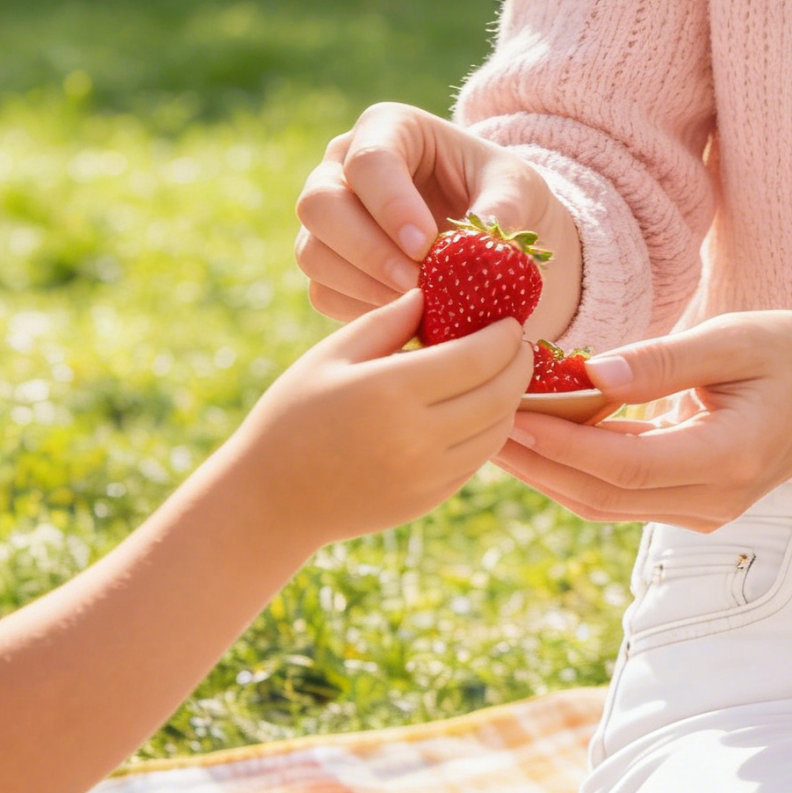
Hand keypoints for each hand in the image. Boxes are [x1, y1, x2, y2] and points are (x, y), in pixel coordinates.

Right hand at [227, 289, 532, 550]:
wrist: (272, 500)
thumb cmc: (294, 415)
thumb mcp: (331, 356)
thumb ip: (386, 321)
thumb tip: (431, 292)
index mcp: (392, 391)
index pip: (479, 357)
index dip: (504, 335)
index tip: (509, 319)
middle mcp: (418, 437)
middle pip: (501, 393)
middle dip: (520, 362)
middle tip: (518, 343)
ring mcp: (428, 474)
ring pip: (499, 429)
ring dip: (512, 397)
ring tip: (505, 372)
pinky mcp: (431, 498)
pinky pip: (479, 458)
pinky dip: (491, 429)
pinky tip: (482, 407)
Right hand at [295, 102, 580, 339]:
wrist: (497, 238)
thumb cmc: (505, 197)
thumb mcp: (519, 190)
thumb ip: (503, 207)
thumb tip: (477, 243)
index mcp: (389, 129)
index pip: (369, 160)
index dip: (392, 206)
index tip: (427, 246)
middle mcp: (343, 166)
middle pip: (319, 204)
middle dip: (368, 251)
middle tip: (417, 284)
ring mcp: (329, 218)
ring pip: (312, 252)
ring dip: (363, 286)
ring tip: (419, 305)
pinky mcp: (328, 265)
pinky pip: (323, 292)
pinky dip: (361, 311)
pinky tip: (406, 318)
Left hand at [492, 310, 791, 532]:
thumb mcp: (739, 338)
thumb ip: (666, 360)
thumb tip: (591, 374)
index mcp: (731, 457)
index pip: (625, 463)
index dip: (561, 444)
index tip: (507, 411)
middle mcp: (715, 499)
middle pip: (601, 495)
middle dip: (535, 463)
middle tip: (474, 420)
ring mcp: (705, 511)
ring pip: (604, 504)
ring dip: (546, 472)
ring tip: (491, 428)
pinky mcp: (694, 506)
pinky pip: (621, 496)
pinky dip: (576, 469)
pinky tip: (541, 436)